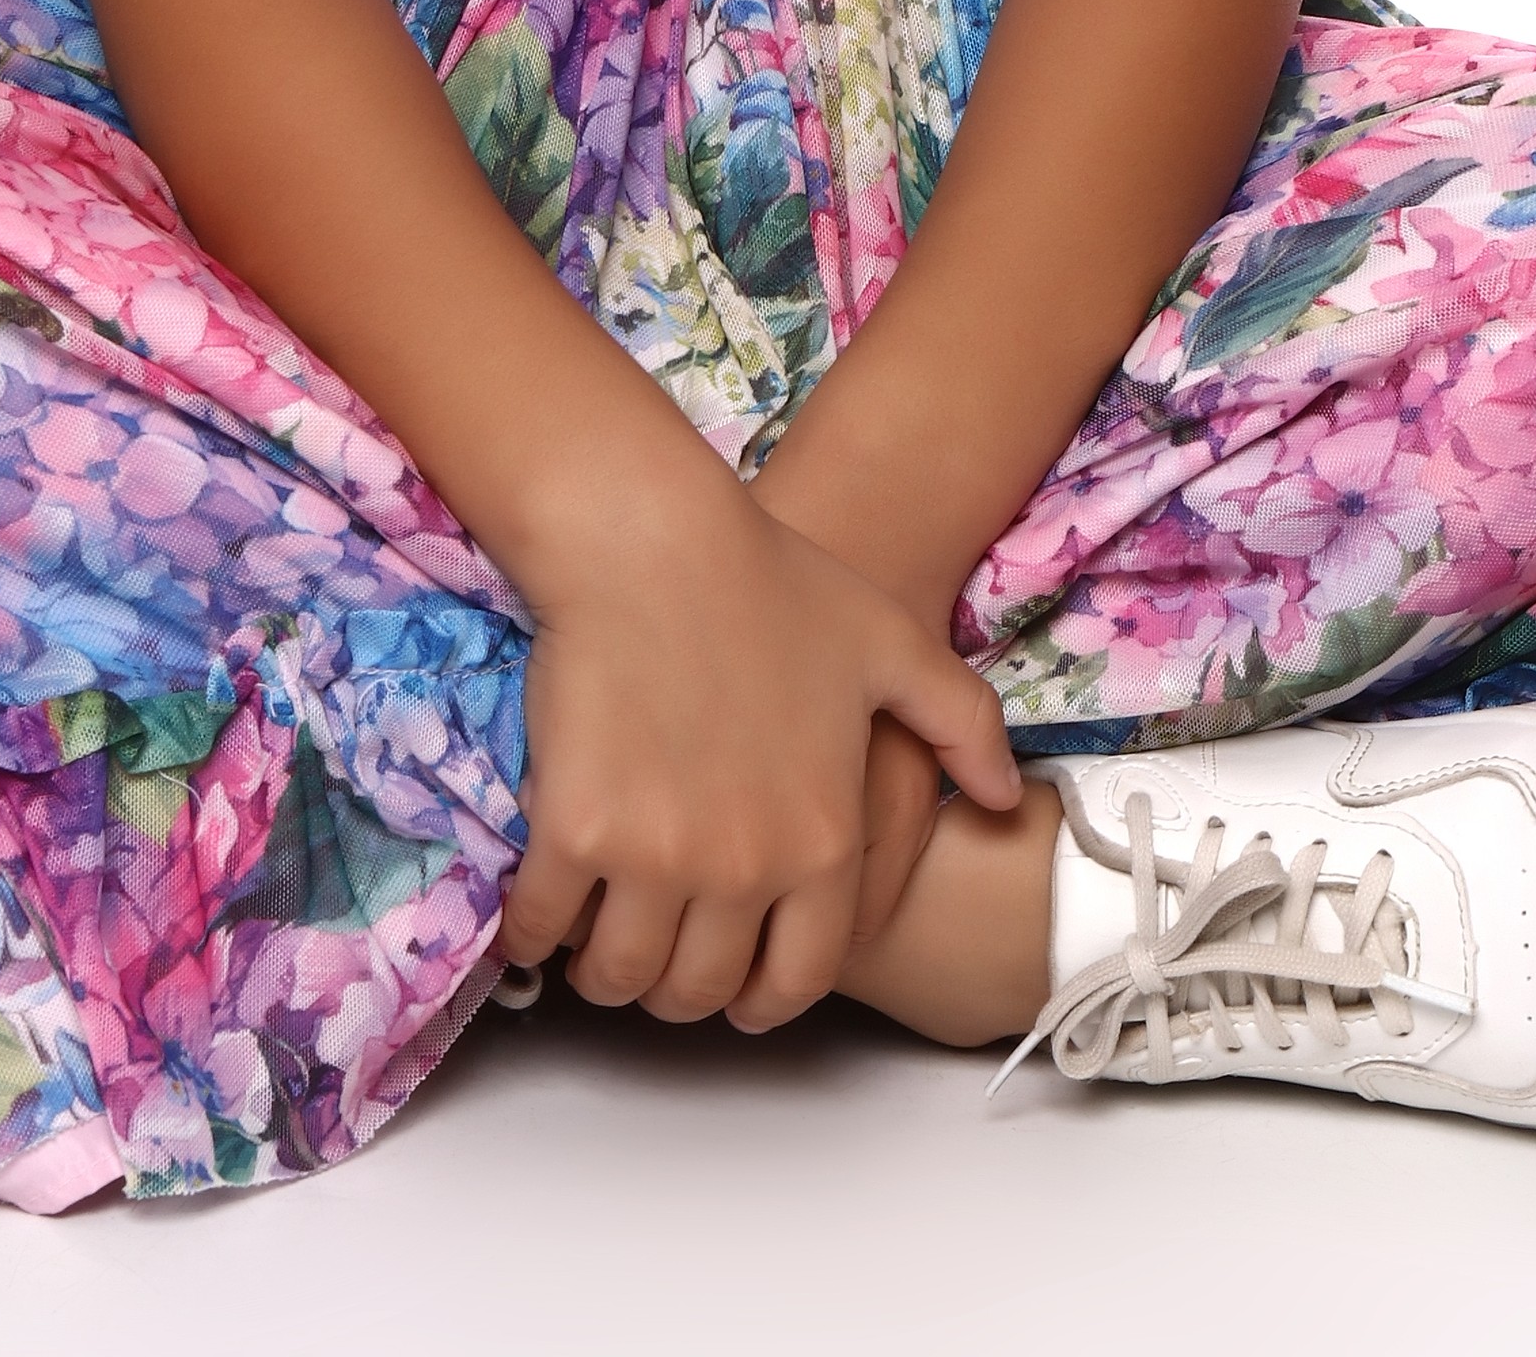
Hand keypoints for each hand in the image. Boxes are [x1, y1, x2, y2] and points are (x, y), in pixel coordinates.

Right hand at [501, 473, 1018, 1032]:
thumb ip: (961, 726)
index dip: (761, 998)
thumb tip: (1003, 801)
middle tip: (656, 954)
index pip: (796, 981)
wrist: (651, 538)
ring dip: (606, 972)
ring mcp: (657, 856)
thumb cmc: (770, 581)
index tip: (733, 985)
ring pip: (621, 976)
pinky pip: (541, 924)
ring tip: (596, 940)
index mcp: (825, 841)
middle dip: (677, 990)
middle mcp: (746, 869)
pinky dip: (533, 932)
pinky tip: (537, 911)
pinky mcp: (574, 833)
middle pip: (699, 991)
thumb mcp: (894, 644)